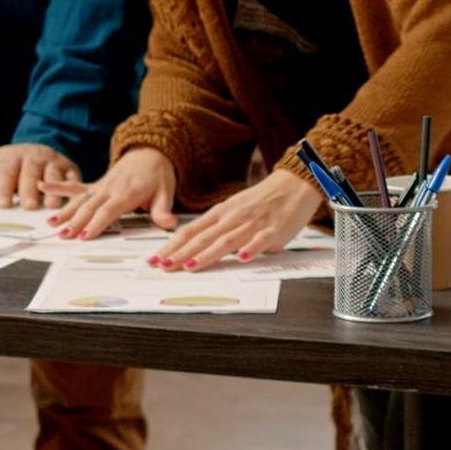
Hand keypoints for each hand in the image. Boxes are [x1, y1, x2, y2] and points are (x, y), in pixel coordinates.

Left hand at [0, 143, 79, 208]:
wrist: (37, 150)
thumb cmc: (10, 165)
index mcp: (11, 157)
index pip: (6, 171)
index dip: (4, 187)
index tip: (3, 203)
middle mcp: (33, 157)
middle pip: (30, 172)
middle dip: (29, 189)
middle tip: (28, 205)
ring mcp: (52, 162)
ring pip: (53, 175)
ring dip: (52, 190)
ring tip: (50, 206)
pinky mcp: (69, 168)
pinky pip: (73, 177)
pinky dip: (72, 188)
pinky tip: (69, 200)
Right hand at [43, 147, 176, 238]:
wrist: (151, 151)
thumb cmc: (158, 174)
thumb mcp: (166, 191)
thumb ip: (163, 210)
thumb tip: (169, 223)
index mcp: (127, 192)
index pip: (109, 210)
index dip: (97, 223)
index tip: (86, 235)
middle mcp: (110, 188)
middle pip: (90, 207)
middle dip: (76, 222)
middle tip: (64, 235)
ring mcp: (100, 186)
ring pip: (80, 199)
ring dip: (66, 211)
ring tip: (51, 223)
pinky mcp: (95, 184)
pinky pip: (76, 186)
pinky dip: (58, 187)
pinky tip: (41, 186)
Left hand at [153, 169, 321, 271]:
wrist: (294, 183)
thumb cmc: (263, 200)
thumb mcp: (233, 209)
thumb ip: (216, 228)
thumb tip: (196, 248)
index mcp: (221, 213)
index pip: (191, 231)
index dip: (172, 246)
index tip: (156, 259)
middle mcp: (233, 218)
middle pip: (203, 238)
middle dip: (181, 254)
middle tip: (164, 266)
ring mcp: (253, 223)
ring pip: (226, 241)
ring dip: (207, 254)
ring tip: (191, 265)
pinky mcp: (274, 230)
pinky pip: (260, 240)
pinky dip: (251, 249)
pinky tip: (242, 258)